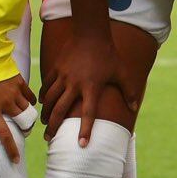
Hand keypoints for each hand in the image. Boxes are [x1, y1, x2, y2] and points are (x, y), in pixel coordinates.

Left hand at [0, 74, 36, 162]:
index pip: (4, 134)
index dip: (11, 148)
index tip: (15, 159)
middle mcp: (6, 103)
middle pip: (22, 121)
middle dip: (25, 129)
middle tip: (23, 133)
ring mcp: (14, 91)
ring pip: (27, 109)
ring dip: (27, 115)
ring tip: (25, 119)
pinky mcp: (18, 81)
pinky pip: (29, 94)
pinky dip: (30, 100)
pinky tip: (27, 101)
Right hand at [39, 25, 127, 145]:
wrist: (90, 32)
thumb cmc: (108, 54)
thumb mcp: (122, 72)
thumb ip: (129, 91)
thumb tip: (135, 108)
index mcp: (92, 87)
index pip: (88, 113)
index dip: (85, 130)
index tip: (81, 145)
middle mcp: (75, 83)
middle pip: (61, 110)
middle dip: (54, 126)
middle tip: (49, 139)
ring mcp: (63, 75)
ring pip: (50, 98)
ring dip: (46, 113)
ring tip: (44, 123)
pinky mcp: (56, 67)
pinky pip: (46, 85)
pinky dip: (43, 95)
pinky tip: (42, 103)